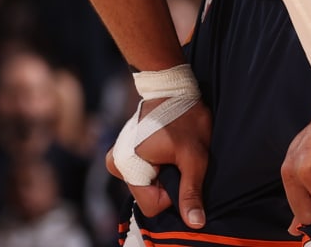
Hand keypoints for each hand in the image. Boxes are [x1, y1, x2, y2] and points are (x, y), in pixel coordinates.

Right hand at [106, 97, 212, 228]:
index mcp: (127, 164)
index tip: (178, 168)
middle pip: (146, 195)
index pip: (151, 206)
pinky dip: (155, 166)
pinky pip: (141, 173)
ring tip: (171, 150)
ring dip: (161, 173)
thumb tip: (195, 223)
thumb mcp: (195, 156)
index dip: (171, 194)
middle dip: (165, 182)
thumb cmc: (185, 117)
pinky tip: (164, 148)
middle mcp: (115, 163)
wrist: (172, 87)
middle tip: (176, 157)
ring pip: (145, 185)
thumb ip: (191, 191)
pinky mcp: (122, 152)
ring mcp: (117, 156)